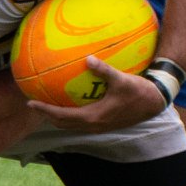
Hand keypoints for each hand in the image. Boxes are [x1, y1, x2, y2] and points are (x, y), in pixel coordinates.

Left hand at [25, 56, 167, 132]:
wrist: (154, 103)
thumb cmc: (138, 92)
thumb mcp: (121, 79)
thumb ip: (104, 70)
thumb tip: (88, 59)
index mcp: (93, 117)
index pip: (62, 116)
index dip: (45, 110)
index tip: (30, 103)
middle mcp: (93, 125)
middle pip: (63, 124)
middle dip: (47, 116)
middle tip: (34, 105)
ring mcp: (99, 127)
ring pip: (71, 125)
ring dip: (58, 118)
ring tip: (47, 106)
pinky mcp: (104, 124)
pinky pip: (80, 122)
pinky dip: (70, 116)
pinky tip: (69, 103)